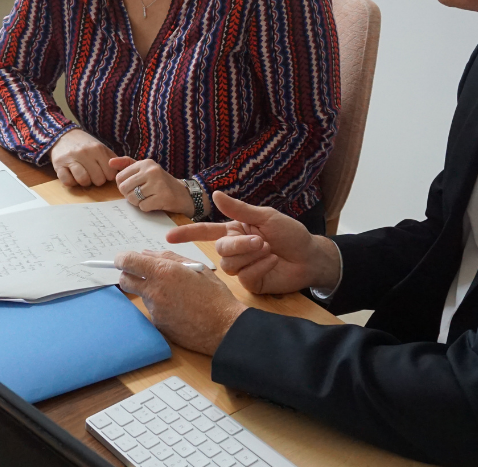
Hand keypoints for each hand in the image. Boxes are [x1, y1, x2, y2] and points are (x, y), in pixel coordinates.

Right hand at [50, 129, 117, 186]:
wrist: (63, 135)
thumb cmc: (85, 145)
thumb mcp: (100, 147)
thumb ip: (112, 158)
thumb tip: (123, 171)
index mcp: (98, 149)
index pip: (111, 174)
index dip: (108, 176)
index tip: (104, 172)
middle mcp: (84, 153)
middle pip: (98, 180)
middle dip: (97, 180)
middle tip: (93, 174)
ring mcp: (70, 159)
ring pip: (83, 181)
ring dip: (84, 182)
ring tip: (83, 176)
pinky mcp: (58, 165)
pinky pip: (68, 182)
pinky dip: (71, 182)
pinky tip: (72, 175)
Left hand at [109, 157, 197, 214]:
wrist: (183, 194)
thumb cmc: (161, 183)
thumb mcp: (145, 170)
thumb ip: (127, 165)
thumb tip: (109, 162)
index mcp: (145, 163)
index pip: (119, 178)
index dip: (124, 186)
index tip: (134, 187)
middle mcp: (151, 171)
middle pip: (124, 188)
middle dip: (130, 195)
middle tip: (141, 195)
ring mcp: (158, 183)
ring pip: (132, 199)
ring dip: (138, 202)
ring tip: (149, 198)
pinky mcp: (163, 197)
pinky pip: (143, 207)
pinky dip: (147, 208)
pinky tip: (155, 203)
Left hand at [116, 250, 246, 355]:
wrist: (223, 327)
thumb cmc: (214, 295)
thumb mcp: (195, 267)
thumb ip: (168, 257)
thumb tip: (147, 254)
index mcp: (163, 272)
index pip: (127, 262)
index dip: (122, 259)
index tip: (122, 260)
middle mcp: (154, 291)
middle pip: (125, 281)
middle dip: (129, 275)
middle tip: (143, 274)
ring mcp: (154, 310)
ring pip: (141, 296)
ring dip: (149, 291)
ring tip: (174, 294)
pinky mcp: (158, 325)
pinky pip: (152, 311)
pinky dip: (160, 307)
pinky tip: (178, 308)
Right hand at [166, 192, 340, 294]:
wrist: (310, 257)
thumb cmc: (291, 234)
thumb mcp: (266, 217)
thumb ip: (240, 210)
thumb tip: (215, 195)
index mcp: (235, 230)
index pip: (205, 231)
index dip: (187, 233)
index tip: (168, 237)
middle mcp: (235, 249)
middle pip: (220, 249)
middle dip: (239, 245)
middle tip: (261, 241)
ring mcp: (242, 267)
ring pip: (228, 264)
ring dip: (250, 256)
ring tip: (269, 250)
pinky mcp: (250, 283)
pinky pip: (243, 276)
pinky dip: (259, 267)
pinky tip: (272, 262)